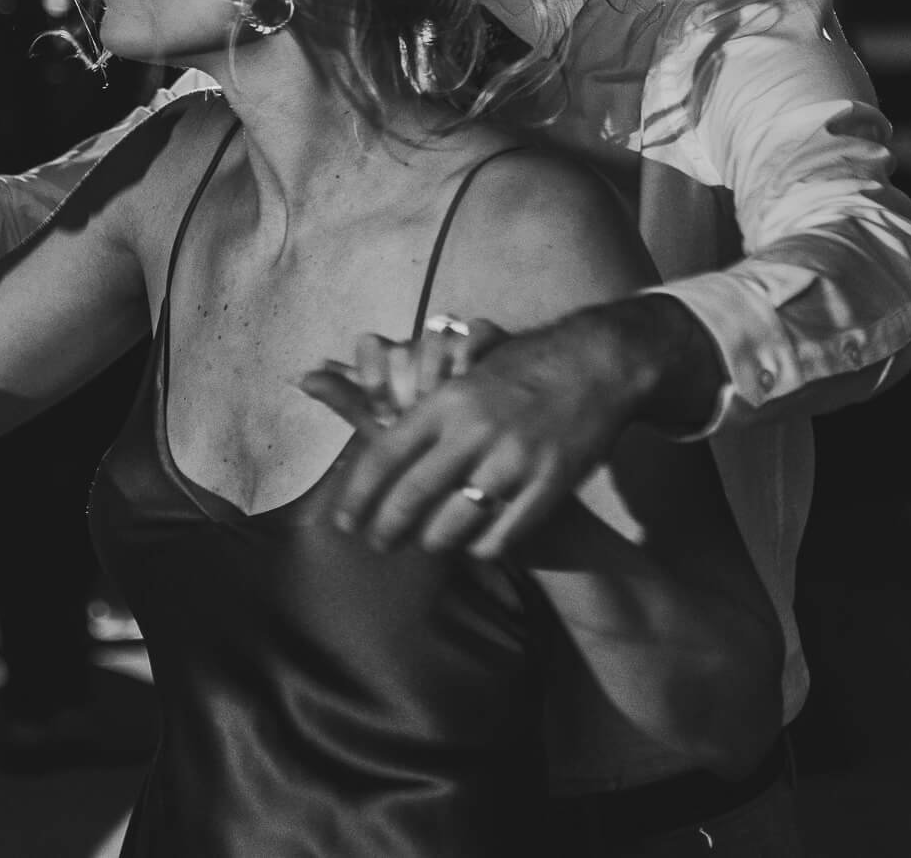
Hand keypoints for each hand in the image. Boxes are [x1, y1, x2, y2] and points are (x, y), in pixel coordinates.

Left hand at [307, 298, 722, 558]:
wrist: (596, 364)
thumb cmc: (520, 366)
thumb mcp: (460, 371)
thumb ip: (399, 392)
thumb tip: (314, 379)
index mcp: (448, 399)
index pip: (385, 454)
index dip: (359, 494)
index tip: (345, 520)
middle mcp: (476, 429)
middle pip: (414, 495)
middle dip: (387, 527)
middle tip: (376, 543)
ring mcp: (515, 459)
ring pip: (456, 521)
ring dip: (433, 540)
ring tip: (425, 541)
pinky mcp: (549, 484)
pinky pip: (502, 535)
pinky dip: (481, 545)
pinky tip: (474, 542)